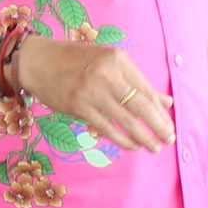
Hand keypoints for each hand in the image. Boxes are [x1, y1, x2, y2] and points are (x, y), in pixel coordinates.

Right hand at [16, 36, 174, 152]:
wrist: (37, 61)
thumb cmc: (74, 61)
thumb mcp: (108, 63)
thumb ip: (137, 82)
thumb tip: (167, 102)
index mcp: (118, 59)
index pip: (146, 90)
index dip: (161, 111)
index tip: (170, 125)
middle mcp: (108, 74)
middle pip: (141, 106)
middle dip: (158, 126)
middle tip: (168, 139)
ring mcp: (93, 91)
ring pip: (126, 120)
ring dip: (143, 137)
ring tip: (154, 147)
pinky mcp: (79, 106)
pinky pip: (106, 128)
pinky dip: (122, 139)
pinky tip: (132, 145)